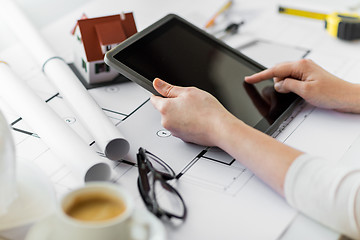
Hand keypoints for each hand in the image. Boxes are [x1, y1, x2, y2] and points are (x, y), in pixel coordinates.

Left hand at [150, 78, 237, 145]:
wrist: (220, 128)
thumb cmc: (207, 111)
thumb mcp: (188, 92)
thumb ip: (169, 88)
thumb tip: (157, 83)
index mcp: (165, 108)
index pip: (154, 99)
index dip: (161, 94)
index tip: (167, 93)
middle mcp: (166, 122)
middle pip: (165, 110)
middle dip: (174, 105)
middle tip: (189, 102)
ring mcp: (174, 131)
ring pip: (173, 119)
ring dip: (181, 115)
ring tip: (196, 112)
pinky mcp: (182, 138)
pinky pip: (181, 127)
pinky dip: (186, 124)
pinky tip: (197, 120)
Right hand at [245, 59, 359, 112]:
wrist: (347, 97)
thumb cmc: (332, 93)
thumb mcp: (305, 91)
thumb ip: (288, 86)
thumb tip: (278, 85)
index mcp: (301, 66)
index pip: (274, 70)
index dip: (259, 76)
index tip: (248, 79)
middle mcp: (302, 66)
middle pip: (279, 73)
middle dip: (276, 83)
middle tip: (283, 93)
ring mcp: (305, 71)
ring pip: (285, 77)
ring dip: (285, 86)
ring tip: (296, 94)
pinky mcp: (307, 77)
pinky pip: (292, 80)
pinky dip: (290, 86)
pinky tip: (296, 92)